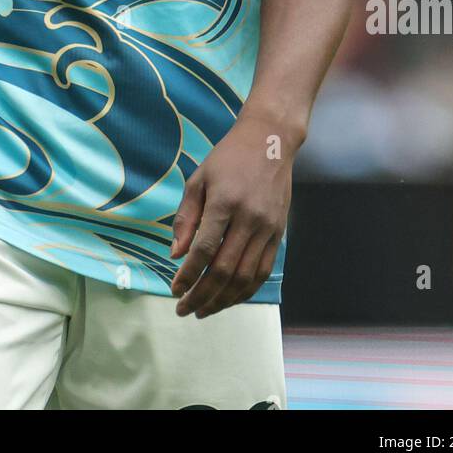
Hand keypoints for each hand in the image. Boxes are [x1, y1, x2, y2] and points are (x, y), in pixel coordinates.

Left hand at [169, 109, 293, 317]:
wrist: (270, 141)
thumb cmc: (228, 158)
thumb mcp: (199, 179)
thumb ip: (186, 217)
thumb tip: (176, 255)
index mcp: (224, 202)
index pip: (204, 250)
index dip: (187, 275)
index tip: (174, 290)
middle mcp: (249, 218)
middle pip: (224, 270)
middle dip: (202, 295)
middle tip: (184, 309)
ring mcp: (267, 228)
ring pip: (245, 277)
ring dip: (223, 300)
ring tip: (204, 311)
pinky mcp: (279, 233)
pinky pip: (262, 271)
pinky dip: (245, 290)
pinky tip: (229, 299)